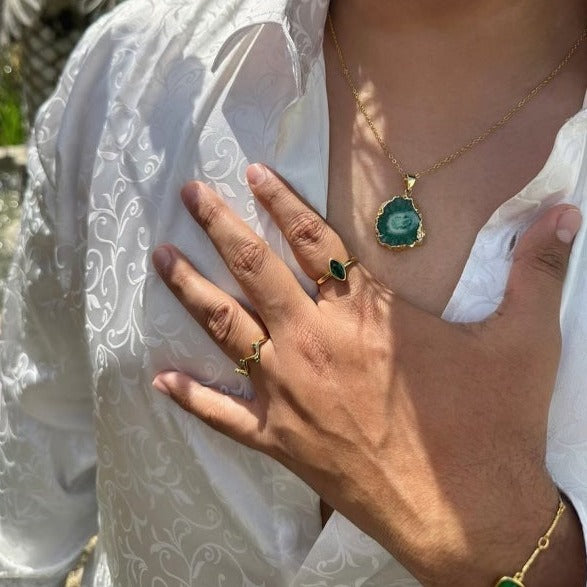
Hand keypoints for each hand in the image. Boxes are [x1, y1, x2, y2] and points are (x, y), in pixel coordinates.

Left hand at [151, 164, 583, 584]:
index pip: (314, 240)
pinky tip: (162, 379)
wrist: (470, 513)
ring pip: (228, 329)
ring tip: (161, 258)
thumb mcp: (524, 340)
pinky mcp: (281, 442)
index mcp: (366, 313)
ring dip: (191, 290)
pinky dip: (192, 398)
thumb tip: (567, 216)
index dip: (282, 202)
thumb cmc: (492, 424)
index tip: (253, 173)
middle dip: (221, 227)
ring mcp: (291, 393)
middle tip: (190, 195)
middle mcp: (316, 343)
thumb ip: (538, 271)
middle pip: (255, 270)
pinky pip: (225, 416)